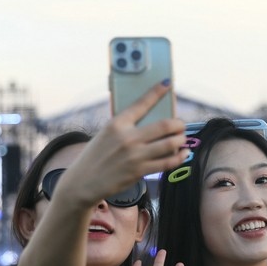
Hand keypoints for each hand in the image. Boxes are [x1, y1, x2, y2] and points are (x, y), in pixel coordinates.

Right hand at [58, 82, 189, 207]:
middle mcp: (128, 137)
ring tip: (182, 139)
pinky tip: (183, 154)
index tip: (168, 84)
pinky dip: (179, 157)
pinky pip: (167, 163)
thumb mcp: (106, 134)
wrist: (83, 182)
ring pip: (170, 144)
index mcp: (117, 123)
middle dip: (178, 124)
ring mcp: (135, 155)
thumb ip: (124, 127)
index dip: (157, 92)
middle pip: (164, 125)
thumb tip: (150, 122)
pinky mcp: (139, 171)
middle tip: (180, 125)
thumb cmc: (95, 156)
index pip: (141, 103)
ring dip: (181, 140)